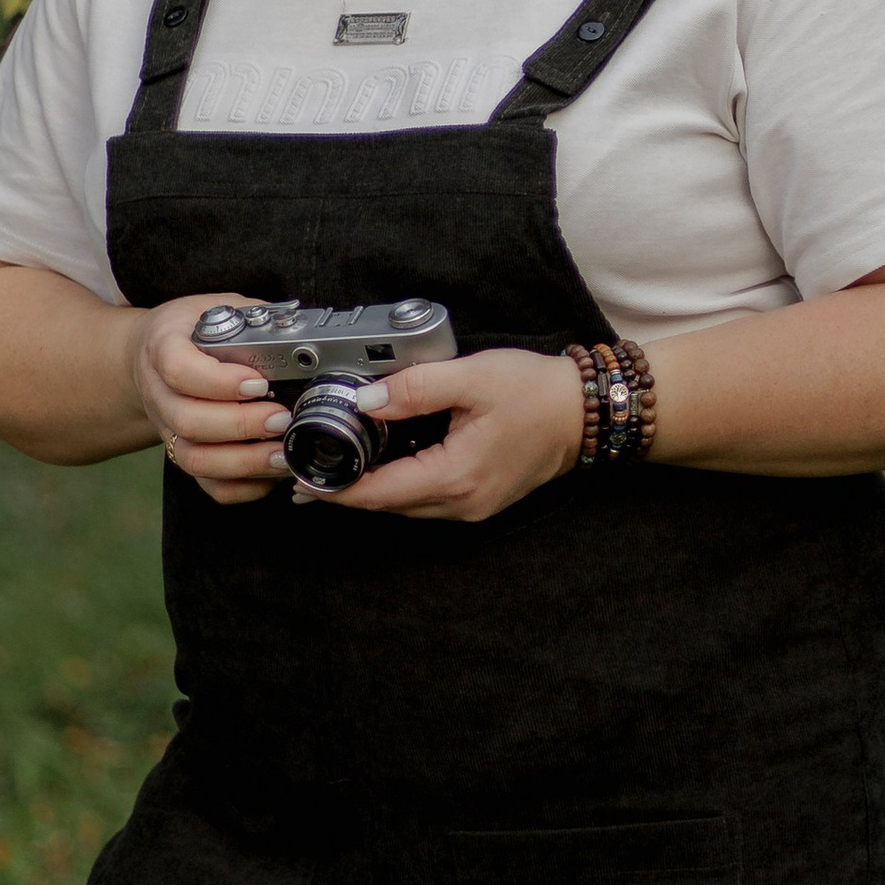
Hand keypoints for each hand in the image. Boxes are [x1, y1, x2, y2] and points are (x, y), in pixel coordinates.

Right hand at [130, 295, 292, 504]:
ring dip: (243, 462)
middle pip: (188, 421)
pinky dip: (241, 487)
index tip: (259, 383)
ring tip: (282, 453)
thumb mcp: (217, 307)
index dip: (220, 382)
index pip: (180, 370)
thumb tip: (302, 332)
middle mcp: (158, 393)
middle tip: (281, 418)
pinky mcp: (183, 455)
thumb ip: (253, 317)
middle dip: (241, 425)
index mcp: (163, 348)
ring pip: (194, 459)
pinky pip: (206, 485)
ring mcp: (167, 429)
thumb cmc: (191, 330)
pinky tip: (269, 474)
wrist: (149, 356)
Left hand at [309, 345, 584, 523]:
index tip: (299, 477)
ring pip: (404, 505)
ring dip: (369, 490)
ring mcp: (472, 506)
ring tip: (333, 465)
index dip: (334, 488)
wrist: (584, 411)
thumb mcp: (472, 378)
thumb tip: (365, 400)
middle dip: (343, 489)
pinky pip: (425, 499)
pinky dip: (397, 485)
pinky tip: (381, 464)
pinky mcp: (478, 499)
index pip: (377, 493)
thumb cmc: (535, 391)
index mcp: (455, 477)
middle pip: (385, 505)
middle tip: (303, 468)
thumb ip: (414, 387)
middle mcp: (461, 503)